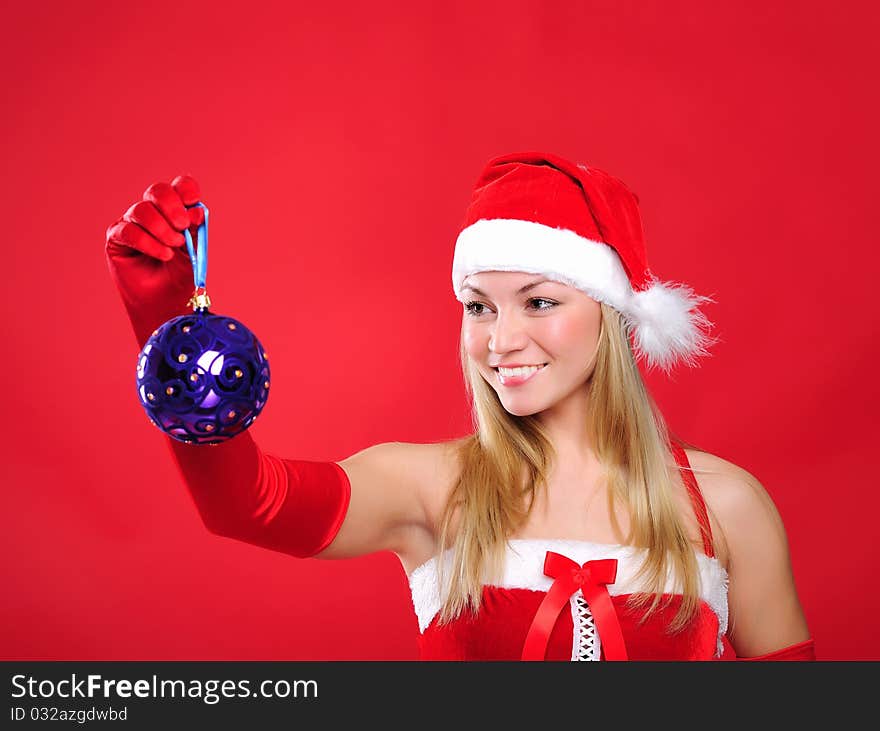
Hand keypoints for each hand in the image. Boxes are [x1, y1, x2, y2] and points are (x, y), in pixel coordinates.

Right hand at [105, 175, 205, 346]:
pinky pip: (129, 231)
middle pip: (157, 191)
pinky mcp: (117, 238)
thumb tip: (197, 211)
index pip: (179, 187)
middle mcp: (153, 212)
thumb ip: (194, 230)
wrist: (166, 303)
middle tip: (182, 227)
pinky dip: (148, 242)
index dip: (186, 190)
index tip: (194, 203)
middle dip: (172, 207)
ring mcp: (132, 223)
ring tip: (173, 248)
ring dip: (161, 229)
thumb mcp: (194, 250)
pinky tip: (162, 255)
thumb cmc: (180, 276)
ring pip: (142, 210)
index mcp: (175, 210)